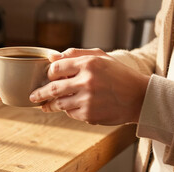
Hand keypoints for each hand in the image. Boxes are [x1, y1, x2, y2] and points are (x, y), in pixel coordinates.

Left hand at [29, 48, 149, 124]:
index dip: (49, 73)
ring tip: (45, 106)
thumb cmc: (118, 75)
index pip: (56, 68)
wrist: (140, 98)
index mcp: (89, 64)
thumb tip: (51, 57)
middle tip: (33, 97)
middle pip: (52, 89)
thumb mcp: (101, 57)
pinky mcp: (90, 115)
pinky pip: (71, 113)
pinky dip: (70, 111)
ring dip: (50, 105)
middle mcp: (87, 81)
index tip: (48, 77)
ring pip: (59, 104)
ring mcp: (88, 99)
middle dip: (39, 94)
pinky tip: (76, 108)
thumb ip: (76, 54)